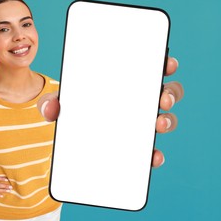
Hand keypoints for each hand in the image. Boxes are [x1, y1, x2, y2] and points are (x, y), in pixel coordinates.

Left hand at [37, 56, 183, 167]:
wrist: (70, 141)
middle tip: (162, 97)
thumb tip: (50, 108)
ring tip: (158, 124)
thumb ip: (52, 102)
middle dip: (169, 93)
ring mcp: (140, 125)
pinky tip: (153, 157)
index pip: (149, 70)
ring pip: (165, 119)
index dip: (163, 64)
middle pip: (164, 93)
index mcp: (124, 84)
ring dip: (167, 120)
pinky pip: (152, 150)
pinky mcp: (137, 148)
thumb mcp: (61, 104)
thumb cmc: (72, 111)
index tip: (167, 63)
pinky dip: (155, 154)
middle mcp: (137, 102)